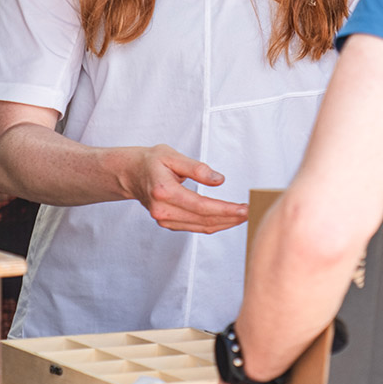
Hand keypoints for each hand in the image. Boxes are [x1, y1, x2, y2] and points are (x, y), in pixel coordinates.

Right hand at [127, 145, 247, 233]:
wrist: (130, 174)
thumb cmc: (151, 161)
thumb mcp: (172, 155)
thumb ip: (196, 168)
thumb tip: (218, 180)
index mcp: (164, 192)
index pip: (201, 206)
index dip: (225, 209)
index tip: (244, 208)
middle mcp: (162, 210)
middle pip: (203, 220)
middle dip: (230, 218)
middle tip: (252, 212)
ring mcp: (164, 220)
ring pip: (201, 227)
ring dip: (225, 224)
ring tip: (244, 216)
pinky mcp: (167, 223)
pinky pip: (195, 227)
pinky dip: (213, 224)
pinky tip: (227, 219)